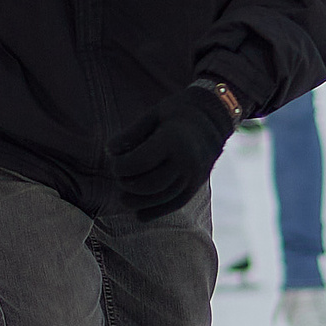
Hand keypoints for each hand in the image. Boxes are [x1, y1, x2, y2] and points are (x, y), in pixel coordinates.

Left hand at [107, 83, 238, 221]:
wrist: (215, 116)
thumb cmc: (178, 111)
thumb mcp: (153, 115)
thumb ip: (131, 134)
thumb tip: (110, 151)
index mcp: (173, 140)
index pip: (139, 162)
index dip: (120, 166)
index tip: (113, 160)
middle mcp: (186, 161)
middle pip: (148, 184)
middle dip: (127, 184)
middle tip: (119, 177)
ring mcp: (194, 176)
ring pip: (161, 199)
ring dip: (138, 202)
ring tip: (123, 197)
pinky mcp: (197, 186)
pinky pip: (174, 205)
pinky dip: (155, 212)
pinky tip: (140, 214)